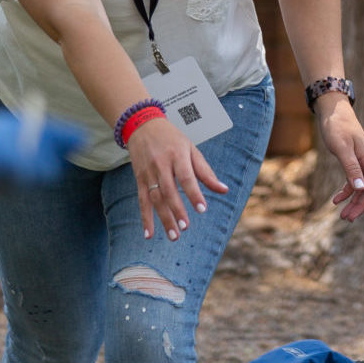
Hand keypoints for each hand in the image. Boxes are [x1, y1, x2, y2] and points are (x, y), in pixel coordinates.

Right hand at [127, 114, 228, 241]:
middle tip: (186, 227)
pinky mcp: (139, 180)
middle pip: (169, 191)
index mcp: (177, 155)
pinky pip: (142, 201)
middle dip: (177, 210)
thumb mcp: (191, 149)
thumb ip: (206, 171)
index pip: (186, 177)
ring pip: (155, 199)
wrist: (142, 126)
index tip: (202, 209)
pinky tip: (148, 234)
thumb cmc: (172, 139)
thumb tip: (224, 189)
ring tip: (174, 235)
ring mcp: (148, 173)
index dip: (194, 193)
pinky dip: (145, 218)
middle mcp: (161, 165)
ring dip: (164, 219)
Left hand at [316, 97, 363, 221]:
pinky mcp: (351, 160)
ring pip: (361, 187)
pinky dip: (345, 191)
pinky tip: (335, 200)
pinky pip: (352, 180)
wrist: (332, 109)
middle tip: (347, 219)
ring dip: (353, 202)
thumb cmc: (336, 125)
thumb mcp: (341, 147)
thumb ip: (350, 167)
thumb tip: (359, 188)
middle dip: (360, 205)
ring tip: (342, 216)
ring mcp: (360, 161)